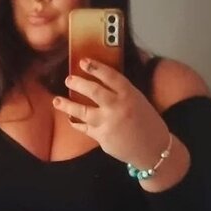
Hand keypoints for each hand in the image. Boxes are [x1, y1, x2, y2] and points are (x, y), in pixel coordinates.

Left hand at [53, 58, 170, 168]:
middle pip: (94, 91)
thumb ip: (122, 92)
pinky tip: (70, 119)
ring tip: (56, 100)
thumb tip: (102, 80)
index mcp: (130, 94)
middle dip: (78, 83)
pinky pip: (84, 128)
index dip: (96, 67)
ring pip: (82, 111)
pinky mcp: (102, 137)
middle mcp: (118, 107)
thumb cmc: (147, 122)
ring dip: (67, 105)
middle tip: (68, 79)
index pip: (110, 76)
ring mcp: (108, 123)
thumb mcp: (139, 101)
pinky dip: (75, 123)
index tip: (83, 61)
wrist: (153, 149)